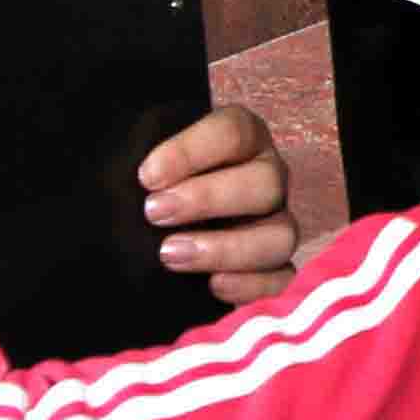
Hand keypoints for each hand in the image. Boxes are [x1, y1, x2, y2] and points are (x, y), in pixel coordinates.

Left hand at [137, 105, 301, 307]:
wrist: (148, 234)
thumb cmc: (147, 189)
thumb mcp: (141, 166)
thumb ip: (143, 163)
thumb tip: (138, 176)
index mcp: (241, 139)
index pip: (233, 132)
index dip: (191, 152)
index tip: (147, 176)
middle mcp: (266, 178)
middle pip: (266, 181)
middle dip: (207, 199)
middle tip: (154, 213)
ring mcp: (276, 223)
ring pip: (281, 235)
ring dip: (226, 248)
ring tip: (170, 255)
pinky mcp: (275, 268)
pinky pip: (282, 278)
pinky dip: (251, 285)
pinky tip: (211, 286)